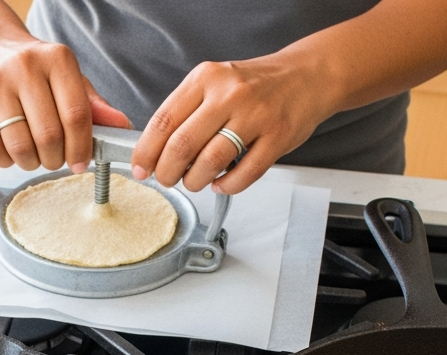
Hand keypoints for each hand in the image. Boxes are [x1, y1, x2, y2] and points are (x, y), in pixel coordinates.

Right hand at [0, 35, 129, 172]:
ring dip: (31, 162)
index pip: (76, 116)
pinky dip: (7, 160)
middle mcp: (24, 67)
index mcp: (57, 60)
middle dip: (56, 159)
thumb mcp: (69, 79)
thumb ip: (93, 106)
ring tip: (34, 155)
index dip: (81, 148)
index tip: (81, 163)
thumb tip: (120, 127)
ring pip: (20, 146)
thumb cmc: (34, 70)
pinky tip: (12, 150)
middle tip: (55, 159)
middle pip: (48, 136)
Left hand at [130, 53, 334, 194]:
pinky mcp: (276, 138)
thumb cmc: (255, 85)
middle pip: (183, 144)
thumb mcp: (214, 83)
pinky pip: (244, 174)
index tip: (141, 168)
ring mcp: (255, 116)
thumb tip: (155, 150)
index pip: (164, 120)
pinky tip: (220, 182)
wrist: (306, 76)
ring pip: (210, 162)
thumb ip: (187, 111)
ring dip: (194, 181)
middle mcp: (229, 94)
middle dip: (167, 172)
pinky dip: (226, 185)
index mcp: (205, 79)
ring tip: (193, 182)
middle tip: (166, 179)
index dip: (146, 151)